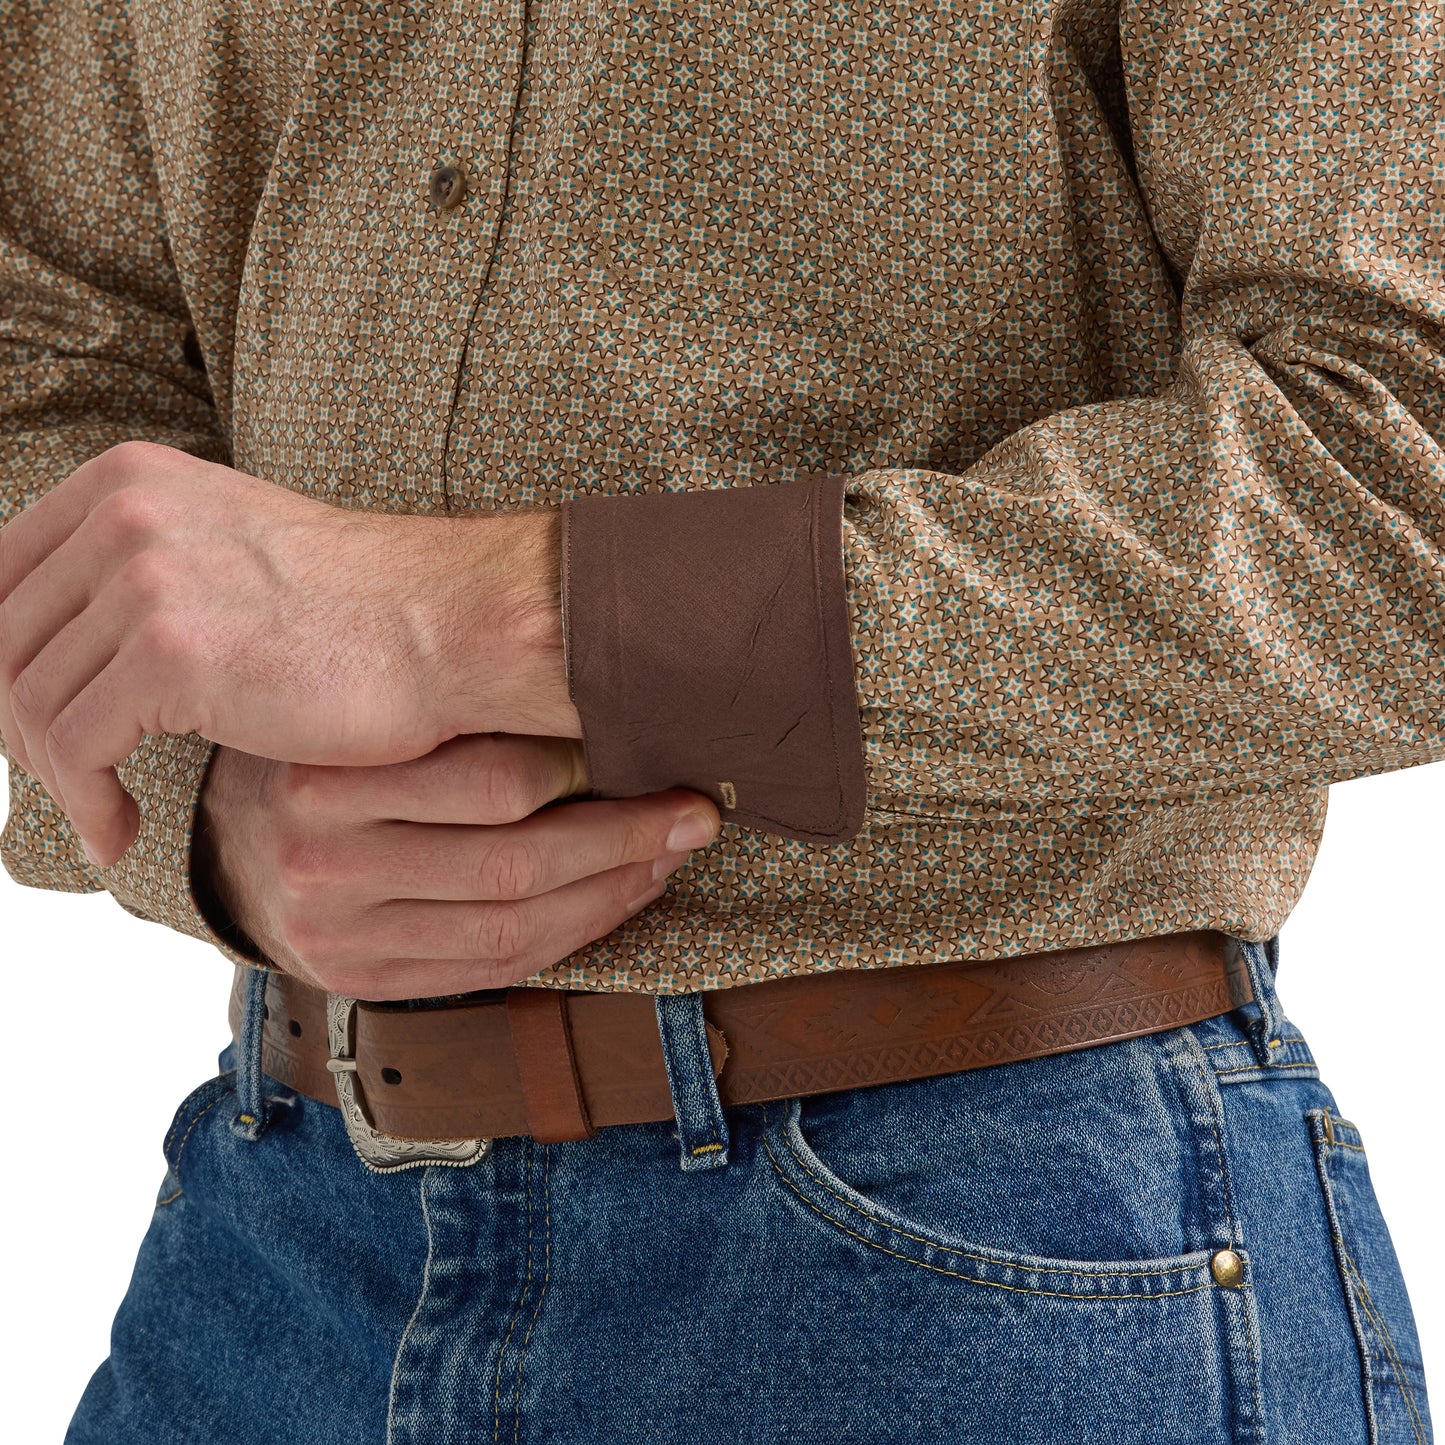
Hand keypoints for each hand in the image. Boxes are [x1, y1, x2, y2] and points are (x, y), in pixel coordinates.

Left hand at [0, 441, 577, 866]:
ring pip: (31, 703)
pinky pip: (74, 750)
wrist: (450, 627)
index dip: (7, 667)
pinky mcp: (170, 657)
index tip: (40, 726)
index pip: (0, 578)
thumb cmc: (363, 609)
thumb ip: (143, 572)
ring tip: (103, 813)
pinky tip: (119, 831)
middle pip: (5, 643)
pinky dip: (84, 805)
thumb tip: (68, 649)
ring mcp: (146, 581)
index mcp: (130, 480)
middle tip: (72, 782)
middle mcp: (125, 515)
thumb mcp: (228, 552)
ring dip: (57, 778)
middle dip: (25, 730)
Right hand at [193, 733, 719, 998]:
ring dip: (611, 894)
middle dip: (624, 841)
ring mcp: (340, 937)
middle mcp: (324, 866)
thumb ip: (453, 712)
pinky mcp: (362, 981)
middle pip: (515, 865)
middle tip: (693, 814)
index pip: (494, 782)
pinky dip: (570, 936)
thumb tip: (594, 695)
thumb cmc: (324, 755)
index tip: (654, 751)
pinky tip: (616, 898)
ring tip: (667, 856)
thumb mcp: (366, 713)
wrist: (231, 839)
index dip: (590, 773)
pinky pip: (491, 970)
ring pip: (513, 929)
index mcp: (326, 780)